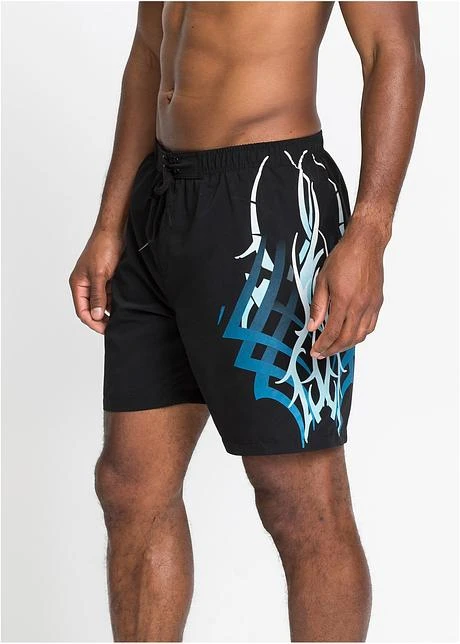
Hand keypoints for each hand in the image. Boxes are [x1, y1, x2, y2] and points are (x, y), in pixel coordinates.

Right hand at [69, 228, 123, 333]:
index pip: (82, 311)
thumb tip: (96, 315)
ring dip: (110, 311)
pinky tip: (124, 307)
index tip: (106, 330)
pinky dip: (116, 302)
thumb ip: (98, 296)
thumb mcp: (100, 274)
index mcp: (78, 284)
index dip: (93, 322)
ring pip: (102, 303)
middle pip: (91, 309)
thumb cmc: (103, 247)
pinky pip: (111, 295)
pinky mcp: (109, 279)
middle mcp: (86, 285)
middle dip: (101, 319)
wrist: (115, 230)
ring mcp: (98, 282)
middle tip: (115, 327)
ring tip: (121, 318)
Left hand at [307, 218, 385, 357]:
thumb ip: (318, 306)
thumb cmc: (344, 257)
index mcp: (344, 301)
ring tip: (335, 346)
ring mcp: (371, 305)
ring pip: (361, 335)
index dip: (323, 345)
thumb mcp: (322, 280)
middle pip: (347, 338)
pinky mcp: (378, 302)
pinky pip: (370, 326)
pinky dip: (360, 334)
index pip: (332, 332)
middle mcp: (360, 306)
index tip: (315, 351)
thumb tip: (313, 326)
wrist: (365, 244)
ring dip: (347, 345)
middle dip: (333, 349)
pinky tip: (351, 334)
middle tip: (322, 354)